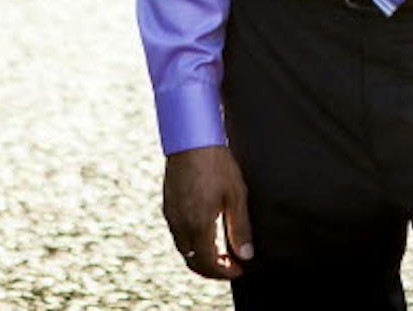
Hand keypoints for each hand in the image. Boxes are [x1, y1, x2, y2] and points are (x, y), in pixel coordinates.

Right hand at [162, 145, 253, 279]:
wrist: (191, 139)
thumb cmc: (217, 164)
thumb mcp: (236, 196)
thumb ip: (240, 228)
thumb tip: (246, 255)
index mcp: (198, 224)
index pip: (208, 263)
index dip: (224, 272)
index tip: (239, 270)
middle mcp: (180, 224)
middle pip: (192, 261)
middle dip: (212, 269)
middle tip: (231, 265)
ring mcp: (171, 215)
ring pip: (183, 248)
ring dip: (200, 256)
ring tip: (221, 251)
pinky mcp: (167, 205)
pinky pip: (177, 234)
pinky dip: (191, 242)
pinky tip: (205, 232)